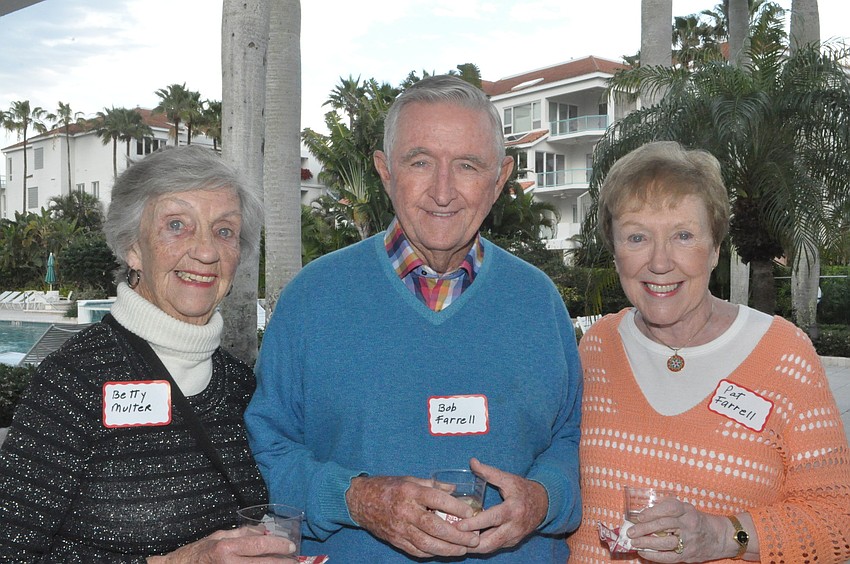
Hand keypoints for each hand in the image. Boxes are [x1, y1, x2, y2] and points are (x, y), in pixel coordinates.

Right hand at [147, 526, 296, 562]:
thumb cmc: (198, 552)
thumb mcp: (219, 536)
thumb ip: (241, 533)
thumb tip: (263, 530)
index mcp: (227, 548)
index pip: (260, 546)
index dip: (278, 546)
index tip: (290, 547)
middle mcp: (230, 563)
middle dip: (282, 563)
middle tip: (294, 560)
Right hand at [346, 474, 480, 557]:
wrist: (360, 500)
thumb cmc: (388, 487)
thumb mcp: (410, 479)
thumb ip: (433, 485)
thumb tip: (454, 489)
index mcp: (410, 492)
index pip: (437, 499)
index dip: (456, 507)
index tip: (471, 514)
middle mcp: (405, 511)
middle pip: (434, 527)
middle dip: (457, 536)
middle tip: (474, 539)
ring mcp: (399, 528)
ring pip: (427, 544)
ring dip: (447, 549)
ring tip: (463, 550)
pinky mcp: (395, 540)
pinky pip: (416, 551)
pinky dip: (432, 553)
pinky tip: (444, 552)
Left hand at [455, 458, 547, 553]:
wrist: (544, 504)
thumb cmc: (523, 490)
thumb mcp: (508, 479)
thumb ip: (489, 472)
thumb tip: (472, 462)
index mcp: (512, 509)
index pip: (492, 519)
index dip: (474, 523)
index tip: (458, 525)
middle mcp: (514, 526)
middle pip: (490, 541)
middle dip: (471, 543)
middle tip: (453, 538)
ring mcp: (514, 537)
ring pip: (491, 548)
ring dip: (474, 547)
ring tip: (457, 541)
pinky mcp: (512, 543)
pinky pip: (495, 547)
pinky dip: (481, 546)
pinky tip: (468, 541)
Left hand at [627, 499, 740, 561]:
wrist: (720, 537)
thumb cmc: (697, 521)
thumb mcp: (686, 509)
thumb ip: (668, 508)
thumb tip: (644, 514)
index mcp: (687, 510)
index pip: (668, 508)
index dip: (652, 512)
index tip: (640, 516)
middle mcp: (688, 524)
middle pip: (664, 525)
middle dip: (644, 528)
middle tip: (631, 531)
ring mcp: (689, 540)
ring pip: (665, 542)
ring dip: (647, 543)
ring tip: (634, 542)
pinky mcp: (688, 555)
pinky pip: (669, 557)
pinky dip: (654, 556)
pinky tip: (643, 553)